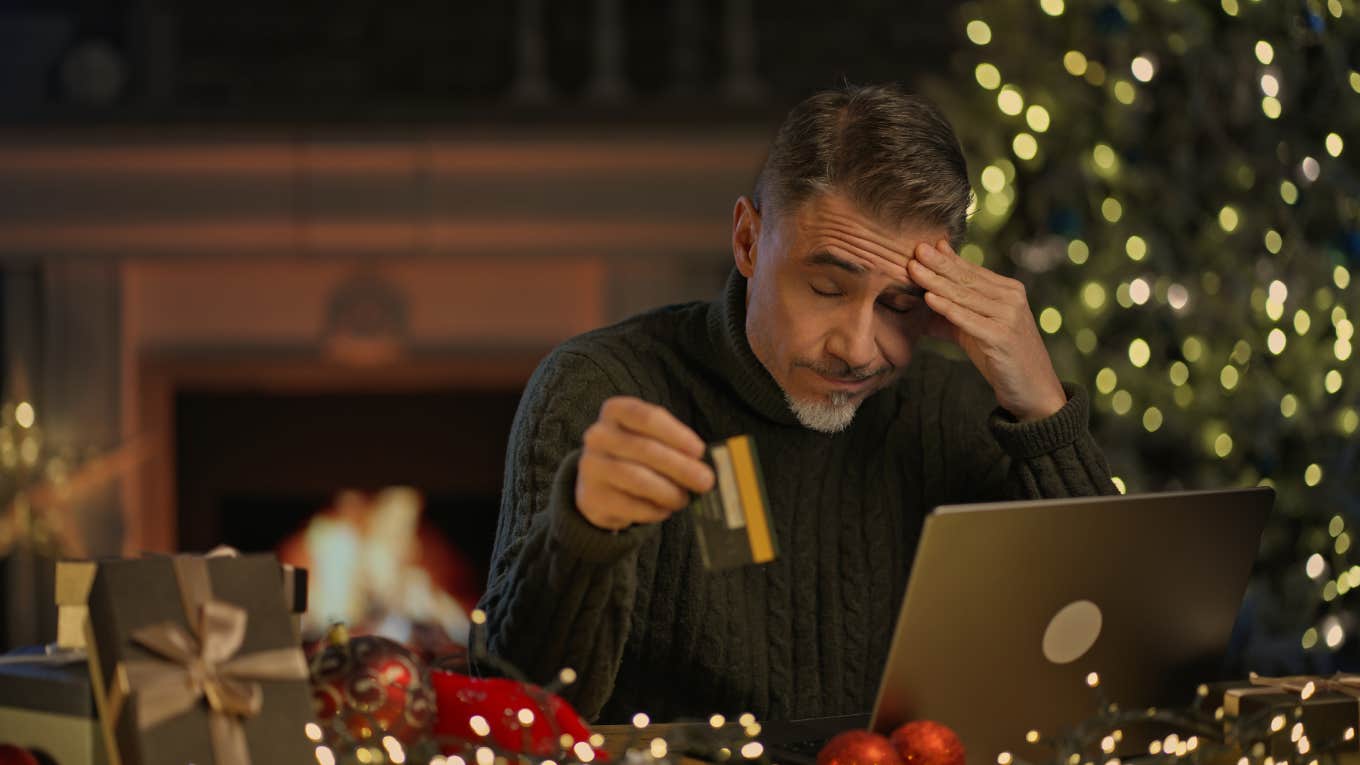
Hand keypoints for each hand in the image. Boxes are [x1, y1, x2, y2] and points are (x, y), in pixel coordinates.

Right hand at [575, 396, 715, 530]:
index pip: (647, 417)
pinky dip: (654, 509)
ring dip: (668, 491)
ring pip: (636, 478)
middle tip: (706, 481)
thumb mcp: (652, 440)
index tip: (699, 451)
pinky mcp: (593, 497)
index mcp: (616, 411)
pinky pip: (630, 505)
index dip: (676, 434)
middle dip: (680, 467)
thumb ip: (675, 446)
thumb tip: (705, 466)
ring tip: (684, 499)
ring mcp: (592, 466)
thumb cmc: (637, 456)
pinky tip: (665, 510)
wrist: (600, 485)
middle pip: (645, 449)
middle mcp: (598, 435)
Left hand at [906, 239, 1067, 420]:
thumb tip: (923, 298)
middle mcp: (1011, 299)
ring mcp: (1008, 317)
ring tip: (914, 269)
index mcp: (1008, 291)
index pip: (971, 271)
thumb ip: (952, 313)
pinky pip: (968, 319)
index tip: (923, 246)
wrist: (1032, 390)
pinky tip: (930, 298)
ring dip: (936, 281)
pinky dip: (948, 308)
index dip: (946, 259)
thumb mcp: (974, 331)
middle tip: (916, 249)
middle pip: (967, 279)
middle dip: (938, 264)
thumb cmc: (1001, 358)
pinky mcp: (1001, 337)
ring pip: (964, 296)